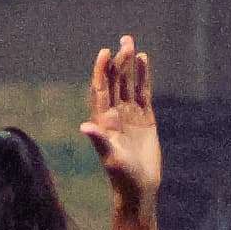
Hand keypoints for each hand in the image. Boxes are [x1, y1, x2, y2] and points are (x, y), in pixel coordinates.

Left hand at [82, 36, 160, 205]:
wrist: (139, 188)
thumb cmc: (122, 176)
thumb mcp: (111, 158)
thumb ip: (100, 140)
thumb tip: (85, 127)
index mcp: (103, 120)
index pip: (100, 89)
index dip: (101, 70)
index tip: (105, 52)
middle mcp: (114, 114)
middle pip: (114, 81)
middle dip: (118, 61)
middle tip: (124, 41)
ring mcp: (130, 115)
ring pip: (128, 83)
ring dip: (129, 65)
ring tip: (131, 44)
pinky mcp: (145, 119)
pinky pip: (143, 93)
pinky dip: (143, 77)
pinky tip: (144, 60)